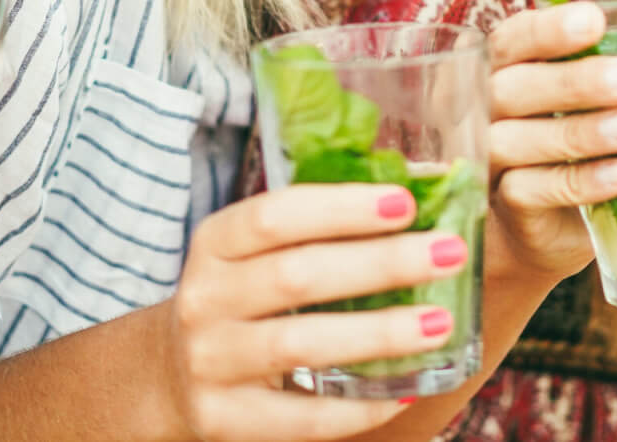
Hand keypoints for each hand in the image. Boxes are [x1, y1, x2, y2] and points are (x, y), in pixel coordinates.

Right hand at [156, 184, 469, 440]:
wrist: (169, 376)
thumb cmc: (241, 300)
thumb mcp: (256, 256)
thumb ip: (319, 231)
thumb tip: (420, 197)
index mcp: (215, 244)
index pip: (275, 216)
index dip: (341, 207)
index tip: (406, 202)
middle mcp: (204, 299)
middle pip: (296, 276)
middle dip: (381, 263)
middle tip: (447, 253)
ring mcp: (209, 362)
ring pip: (300, 344)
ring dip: (378, 333)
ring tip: (440, 323)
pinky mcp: (223, 419)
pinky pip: (302, 417)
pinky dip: (359, 406)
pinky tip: (405, 390)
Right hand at [485, 1, 616, 281]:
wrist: (549, 227)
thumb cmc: (594, 142)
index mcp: (516, 63)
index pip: (518, 36)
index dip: (551, 28)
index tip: (597, 21)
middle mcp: (493, 105)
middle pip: (518, 85)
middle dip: (578, 79)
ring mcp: (494, 157)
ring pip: (521, 139)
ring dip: (580, 132)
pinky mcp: (508, 206)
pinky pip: (535, 191)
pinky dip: (578, 183)